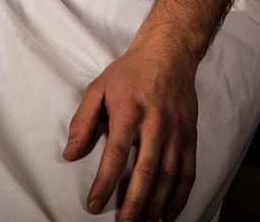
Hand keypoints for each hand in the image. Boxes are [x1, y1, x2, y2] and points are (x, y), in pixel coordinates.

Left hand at [63, 42, 197, 221]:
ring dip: (155, 205)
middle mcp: (155, 124)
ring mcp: (175, 131)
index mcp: (129, 112)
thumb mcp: (99, 87)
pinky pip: (187, 172)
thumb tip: (70, 153)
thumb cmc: (130, 72)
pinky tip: (168, 213)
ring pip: (168, 177)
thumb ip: (83, 120)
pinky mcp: (189, 135)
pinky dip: (179, 196)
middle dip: (134, 203)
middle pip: (145, 172)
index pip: (116, 155)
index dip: (104, 183)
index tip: (94, 204)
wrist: (168, 53)